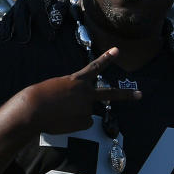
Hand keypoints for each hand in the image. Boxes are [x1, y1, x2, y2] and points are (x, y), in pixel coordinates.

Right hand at [19, 48, 140, 135]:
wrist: (34, 109)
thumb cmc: (39, 97)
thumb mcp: (55, 88)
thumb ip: (70, 94)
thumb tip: (80, 110)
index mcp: (76, 80)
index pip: (94, 67)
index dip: (106, 58)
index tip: (117, 50)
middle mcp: (85, 93)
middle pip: (110, 94)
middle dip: (126, 95)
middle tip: (140, 95)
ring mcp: (86, 107)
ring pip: (85, 113)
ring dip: (73, 115)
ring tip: (59, 114)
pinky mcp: (84, 121)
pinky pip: (81, 123)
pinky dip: (73, 124)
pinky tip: (63, 121)